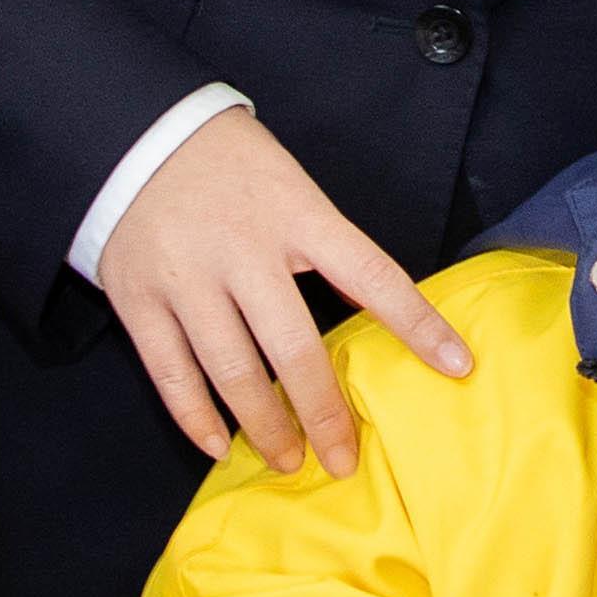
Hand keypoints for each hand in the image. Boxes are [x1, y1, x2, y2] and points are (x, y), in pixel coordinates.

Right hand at [99, 109, 467, 471]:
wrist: (138, 135)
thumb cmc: (234, 168)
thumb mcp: (295, 188)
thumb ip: (329, 248)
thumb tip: (381, 315)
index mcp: (298, 215)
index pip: (372, 276)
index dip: (418, 325)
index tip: (457, 367)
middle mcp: (243, 250)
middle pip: (294, 348)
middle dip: (324, 413)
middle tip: (344, 460)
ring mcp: (187, 278)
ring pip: (232, 371)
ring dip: (265, 426)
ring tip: (290, 460)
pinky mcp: (139, 300)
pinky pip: (171, 373)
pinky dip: (196, 417)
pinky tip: (221, 445)